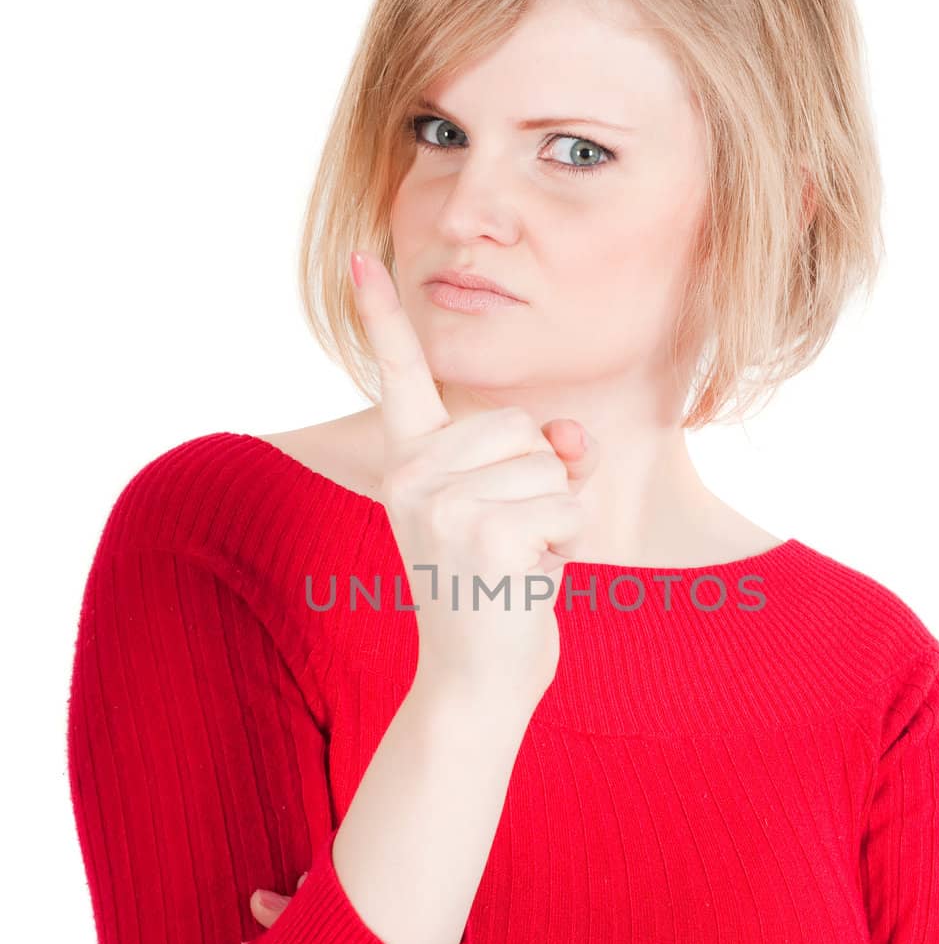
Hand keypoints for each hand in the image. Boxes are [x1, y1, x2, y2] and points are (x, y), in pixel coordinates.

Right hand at [350, 249, 598, 702]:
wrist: (474, 687)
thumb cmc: (495, 598)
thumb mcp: (513, 513)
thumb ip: (536, 457)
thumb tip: (573, 431)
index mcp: (408, 466)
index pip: (398, 378)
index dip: (382, 316)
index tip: (362, 256)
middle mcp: (412, 476)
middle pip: (522, 424)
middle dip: (541, 482)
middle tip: (507, 546)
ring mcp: (444, 502)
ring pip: (551, 462)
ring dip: (556, 517)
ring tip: (516, 564)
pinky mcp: (487, 530)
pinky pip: (570, 503)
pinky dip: (570, 545)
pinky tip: (530, 580)